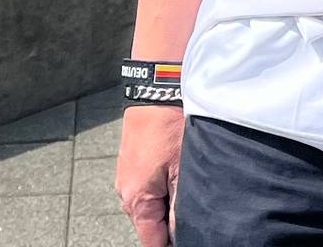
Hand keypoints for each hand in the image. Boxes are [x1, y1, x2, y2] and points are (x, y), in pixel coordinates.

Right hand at [115, 106, 183, 246]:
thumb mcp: (182, 172)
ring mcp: (126, 178)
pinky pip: (147, 187)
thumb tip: (179, 234)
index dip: (171, 245)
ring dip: (167, 205)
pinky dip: (162, 187)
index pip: (152, 242)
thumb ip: (179, 208)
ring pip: (149, 205)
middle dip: (170, 224)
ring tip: (188, 190)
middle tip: (196, 214)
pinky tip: (177, 175)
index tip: (192, 238)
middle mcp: (125, 193)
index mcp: (136, 200)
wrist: (156, 92)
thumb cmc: (170, 128)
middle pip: (150, 225)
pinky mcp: (132, 164)